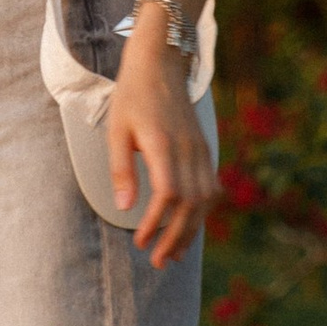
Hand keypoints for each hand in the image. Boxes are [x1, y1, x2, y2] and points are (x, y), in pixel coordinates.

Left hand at [108, 23, 211, 269]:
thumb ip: (120, 169)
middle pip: (190, 205)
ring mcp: (201, 150)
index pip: (168, 194)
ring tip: (173, 255)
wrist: (161, 63)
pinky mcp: (205, 150)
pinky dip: (201, 213)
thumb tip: (124, 207)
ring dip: (191, 231)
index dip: (157, 223)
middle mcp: (188, 150)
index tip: (141, 242)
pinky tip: (188, 228)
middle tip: (158, 262)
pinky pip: (210, 189)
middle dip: (176, 238)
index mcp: (164, 145)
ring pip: (204, 201)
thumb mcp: (116, 129)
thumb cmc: (133, 95)